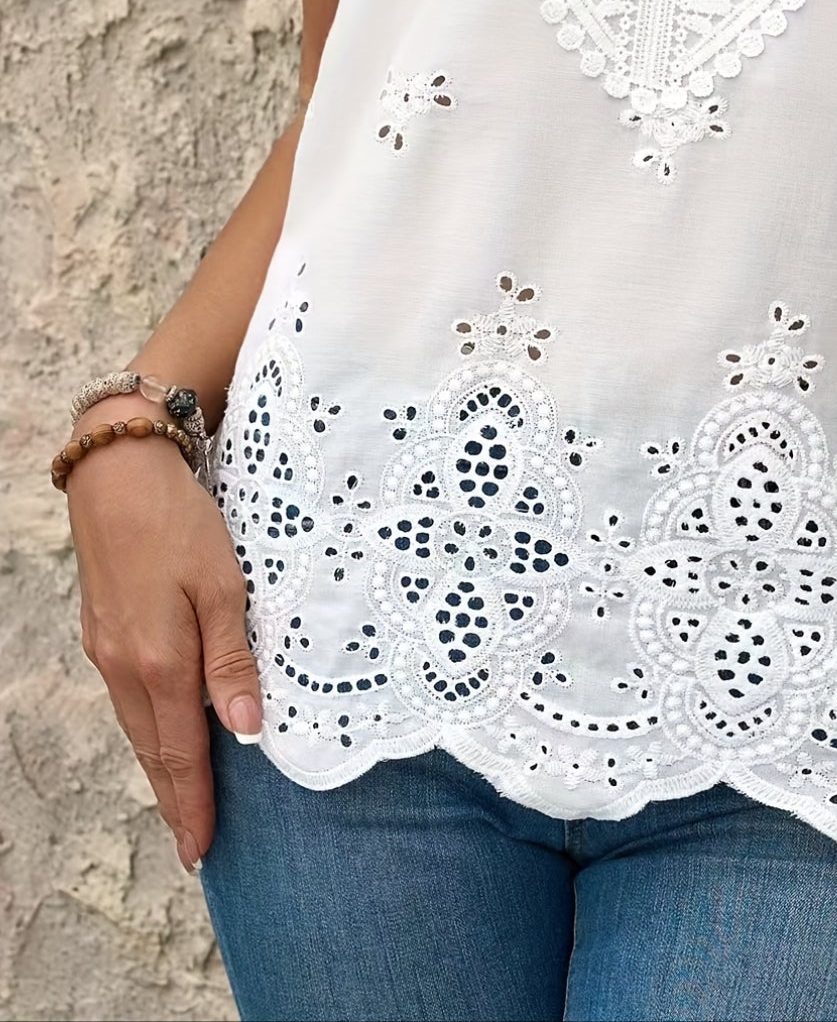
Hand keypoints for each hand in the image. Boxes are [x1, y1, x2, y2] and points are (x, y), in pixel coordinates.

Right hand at [65, 402, 261, 873]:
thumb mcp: (223, 584)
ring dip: (161, 766)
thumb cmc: (179, 521)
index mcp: (160, 662)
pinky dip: (148, 728)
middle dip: (176, 799)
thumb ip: (233, 659)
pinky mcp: (104, 631)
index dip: (193, 804)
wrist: (118, 473)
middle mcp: (126, 667)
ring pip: (138, 726)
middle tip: (194, 845)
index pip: (181, 754)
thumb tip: (245, 729)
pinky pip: (129, 698)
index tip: (203, 851)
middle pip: (153, 750)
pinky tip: (163, 732)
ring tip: (184, 800)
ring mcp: (108, 650)